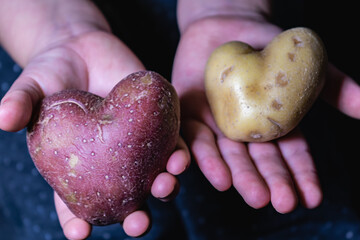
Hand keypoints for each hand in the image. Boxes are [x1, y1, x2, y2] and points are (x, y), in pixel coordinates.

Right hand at [0, 30, 189, 238]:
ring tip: (166, 185)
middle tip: (139, 223)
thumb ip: (20, 103)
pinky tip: (180, 156)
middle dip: (134, 216)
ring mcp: (134, 144)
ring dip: (166, 187)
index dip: (76, 222)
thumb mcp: (31, 86)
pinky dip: (178, 152)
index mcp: (75, 165)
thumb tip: (2, 119)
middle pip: (125, 199)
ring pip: (154, 176)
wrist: (81, 47)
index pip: (75, 203)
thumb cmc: (52, 73)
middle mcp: (108, 161)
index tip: (79, 234)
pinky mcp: (153, 122)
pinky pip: (171, 142)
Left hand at [172, 16, 325, 212]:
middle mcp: (243, 133)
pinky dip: (200, 156)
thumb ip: (333, 86)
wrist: (226, 24)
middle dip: (270, 183)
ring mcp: (216, 126)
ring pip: (226, 156)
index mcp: (272, 125)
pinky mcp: (190, 115)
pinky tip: (213, 175)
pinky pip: (192, 138)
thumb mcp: (304, 65)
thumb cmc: (267, 45)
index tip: (313, 198)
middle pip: (257, 162)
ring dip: (239, 177)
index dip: (301, 176)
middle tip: (282, 203)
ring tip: (255, 196)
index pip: (289, 156)